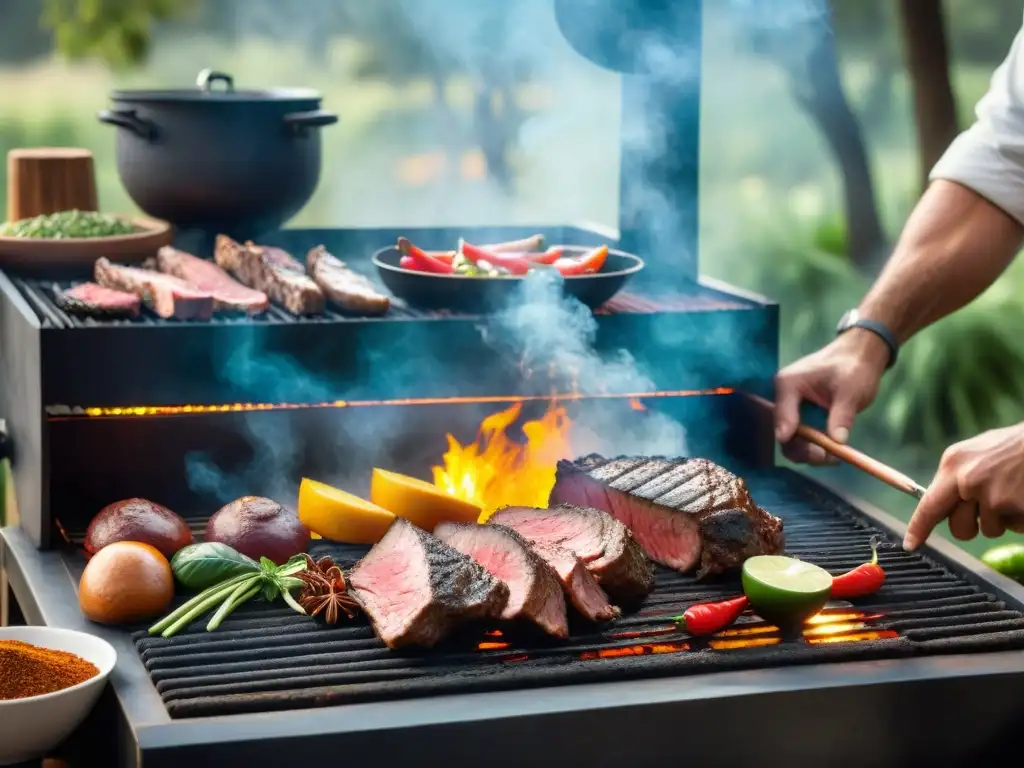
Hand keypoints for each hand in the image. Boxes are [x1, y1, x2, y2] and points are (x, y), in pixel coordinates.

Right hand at [773, 329, 889, 463]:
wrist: (858, 357)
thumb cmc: (853, 367)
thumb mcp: (851, 390)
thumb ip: (842, 414)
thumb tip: (837, 441)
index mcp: (788, 385)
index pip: (782, 418)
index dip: (795, 439)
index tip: (818, 453)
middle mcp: (783, 399)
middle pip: (784, 434)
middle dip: (805, 450)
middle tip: (830, 458)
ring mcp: (791, 409)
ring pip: (792, 441)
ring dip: (811, 453)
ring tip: (836, 457)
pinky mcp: (801, 417)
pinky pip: (802, 439)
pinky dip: (816, 448)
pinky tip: (834, 452)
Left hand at [904, 423, 1023, 549]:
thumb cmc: (1014, 446)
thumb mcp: (977, 452)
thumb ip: (958, 476)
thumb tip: (944, 503)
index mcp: (953, 464)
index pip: (929, 505)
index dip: (919, 528)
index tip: (911, 544)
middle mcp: (967, 481)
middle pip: (958, 528)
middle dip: (971, 526)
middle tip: (988, 508)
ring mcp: (992, 496)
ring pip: (989, 530)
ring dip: (1002, 519)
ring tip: (1014, 492)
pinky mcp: (1014, 506)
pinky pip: (1015, 527)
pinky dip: (1021, 518)